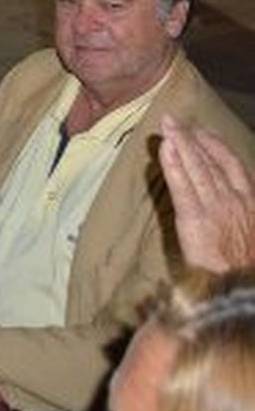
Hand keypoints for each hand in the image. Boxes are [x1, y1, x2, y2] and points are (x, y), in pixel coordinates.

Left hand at [160, 114, 254, 272]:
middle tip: (173, 120)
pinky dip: (174, 165)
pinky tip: (165, 148)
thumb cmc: (243, 269)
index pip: (231, 165)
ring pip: (196, 168)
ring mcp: (214, 208)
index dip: (215, 147)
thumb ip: (239, 217)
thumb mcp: (250, 235)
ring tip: (166, 125)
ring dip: (180, 143)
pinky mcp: (195, 218)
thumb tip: (228, 202)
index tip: (202, 133)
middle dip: (191, 138)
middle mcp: (233, 201)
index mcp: (250, 204)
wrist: (241, 290)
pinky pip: (182, 186)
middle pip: (210, 162)